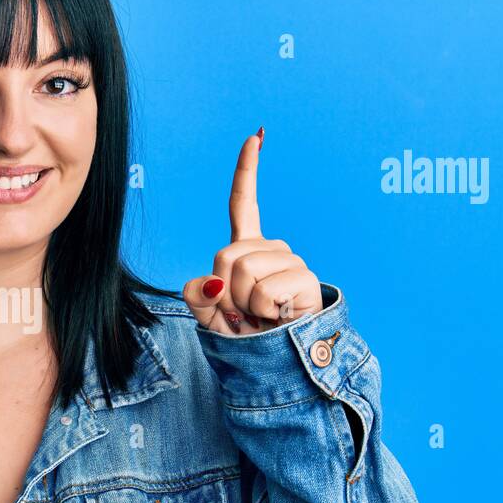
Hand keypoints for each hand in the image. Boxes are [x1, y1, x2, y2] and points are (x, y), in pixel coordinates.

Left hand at [184, 128, 323, 333]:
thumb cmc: (244, 338)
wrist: (276, 365)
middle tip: (241, 312)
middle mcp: (272, 250)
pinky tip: (276, 316)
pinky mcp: (305, 279)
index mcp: (247, 250)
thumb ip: (197, 295)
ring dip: (242, 303)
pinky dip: (261, 310)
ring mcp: (290, 262)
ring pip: (243, 270)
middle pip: (226, 254)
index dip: (248, 171)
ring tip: (260, 316)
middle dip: (223, 290)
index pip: (244, 205)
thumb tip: (213, 282)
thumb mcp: (208, 316)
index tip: (255, 137)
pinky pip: (264, 289)